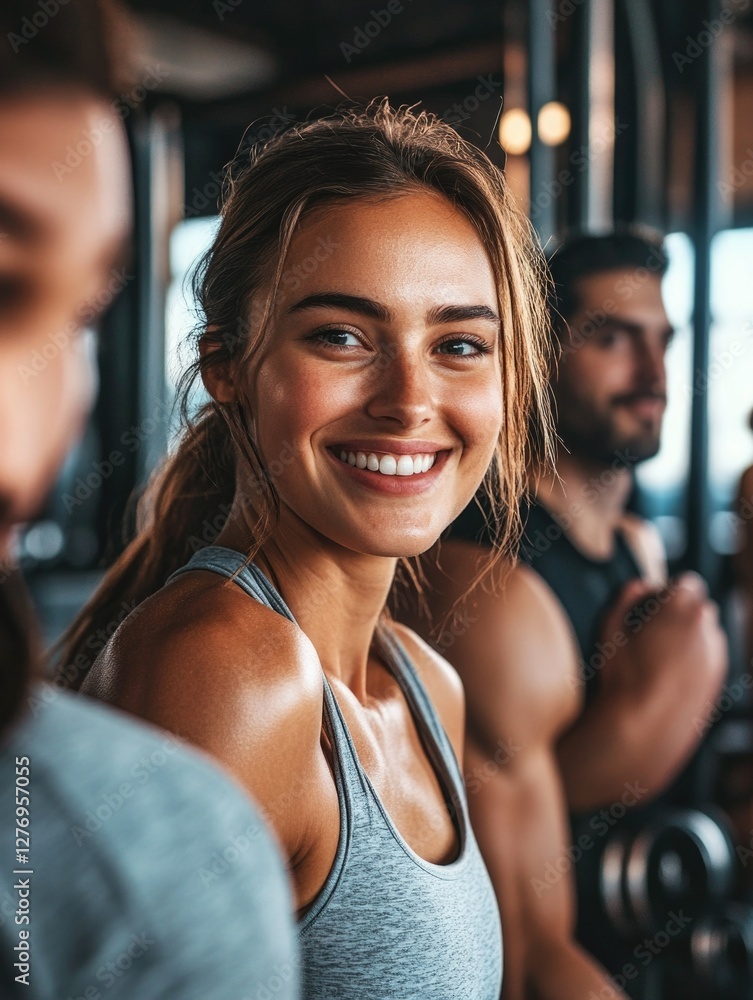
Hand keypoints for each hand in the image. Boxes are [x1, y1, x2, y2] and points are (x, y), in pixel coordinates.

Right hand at [596, 573, 726, 701]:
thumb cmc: (623, 677)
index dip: (668, 591)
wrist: (644, 730)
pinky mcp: (719, 679)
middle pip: (699, 606)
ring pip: (706, 633)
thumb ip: (627, 595)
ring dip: (688, 636)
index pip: (687, 582)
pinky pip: (709, 657)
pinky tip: (669, 675)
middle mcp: (708, 629)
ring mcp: (717, 655)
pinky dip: (694, 658)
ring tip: (660, 657)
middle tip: (653, 630)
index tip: (652, 605)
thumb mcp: (610, 627)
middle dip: (680, 612)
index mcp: (683, 609)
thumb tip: (642, 584)